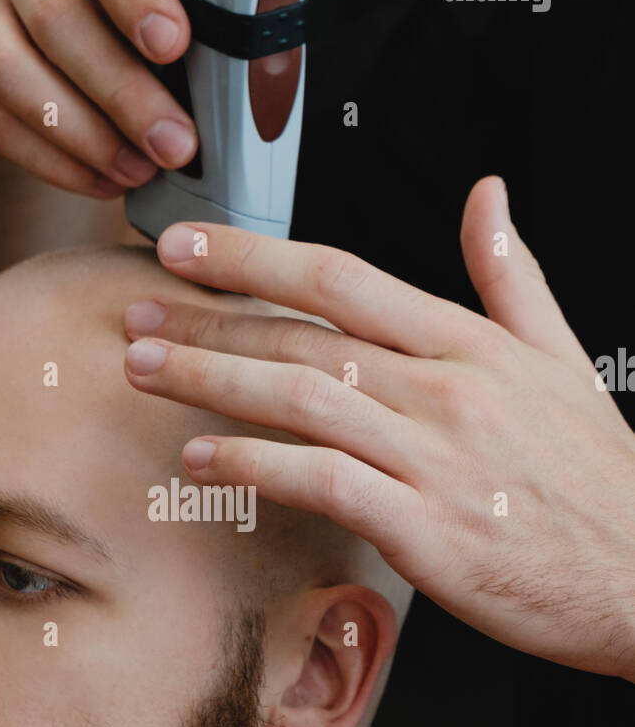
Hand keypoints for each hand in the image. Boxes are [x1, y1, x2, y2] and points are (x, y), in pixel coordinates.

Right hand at [0, 0, 197, 198]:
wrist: (63, 55)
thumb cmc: (134, 27)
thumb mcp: (164, 6)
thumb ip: (190, 27)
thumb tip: (241, 84)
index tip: (173, 44)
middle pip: (57, 19)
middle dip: (124, 93)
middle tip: (176, 145)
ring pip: (15, 75)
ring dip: (86, 136)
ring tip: (139, 172)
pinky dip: (54, 162)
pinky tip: (102, 181)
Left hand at [122, 177, 634, 680]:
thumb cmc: (598, 479)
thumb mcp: (564, 359)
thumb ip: (512, 276)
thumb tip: (488, 198)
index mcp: (470, 344)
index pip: (341, 278)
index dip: (254, 256)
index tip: (189, 245)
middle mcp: (444, 390)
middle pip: (304, 334)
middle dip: (207, 315)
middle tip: (138, 307)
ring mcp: (433, 458)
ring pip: (300, 398)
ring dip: (211, 379)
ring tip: (144, 368)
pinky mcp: (424, 528)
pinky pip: (320, 481)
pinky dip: (253, 465)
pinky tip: (200, 458)